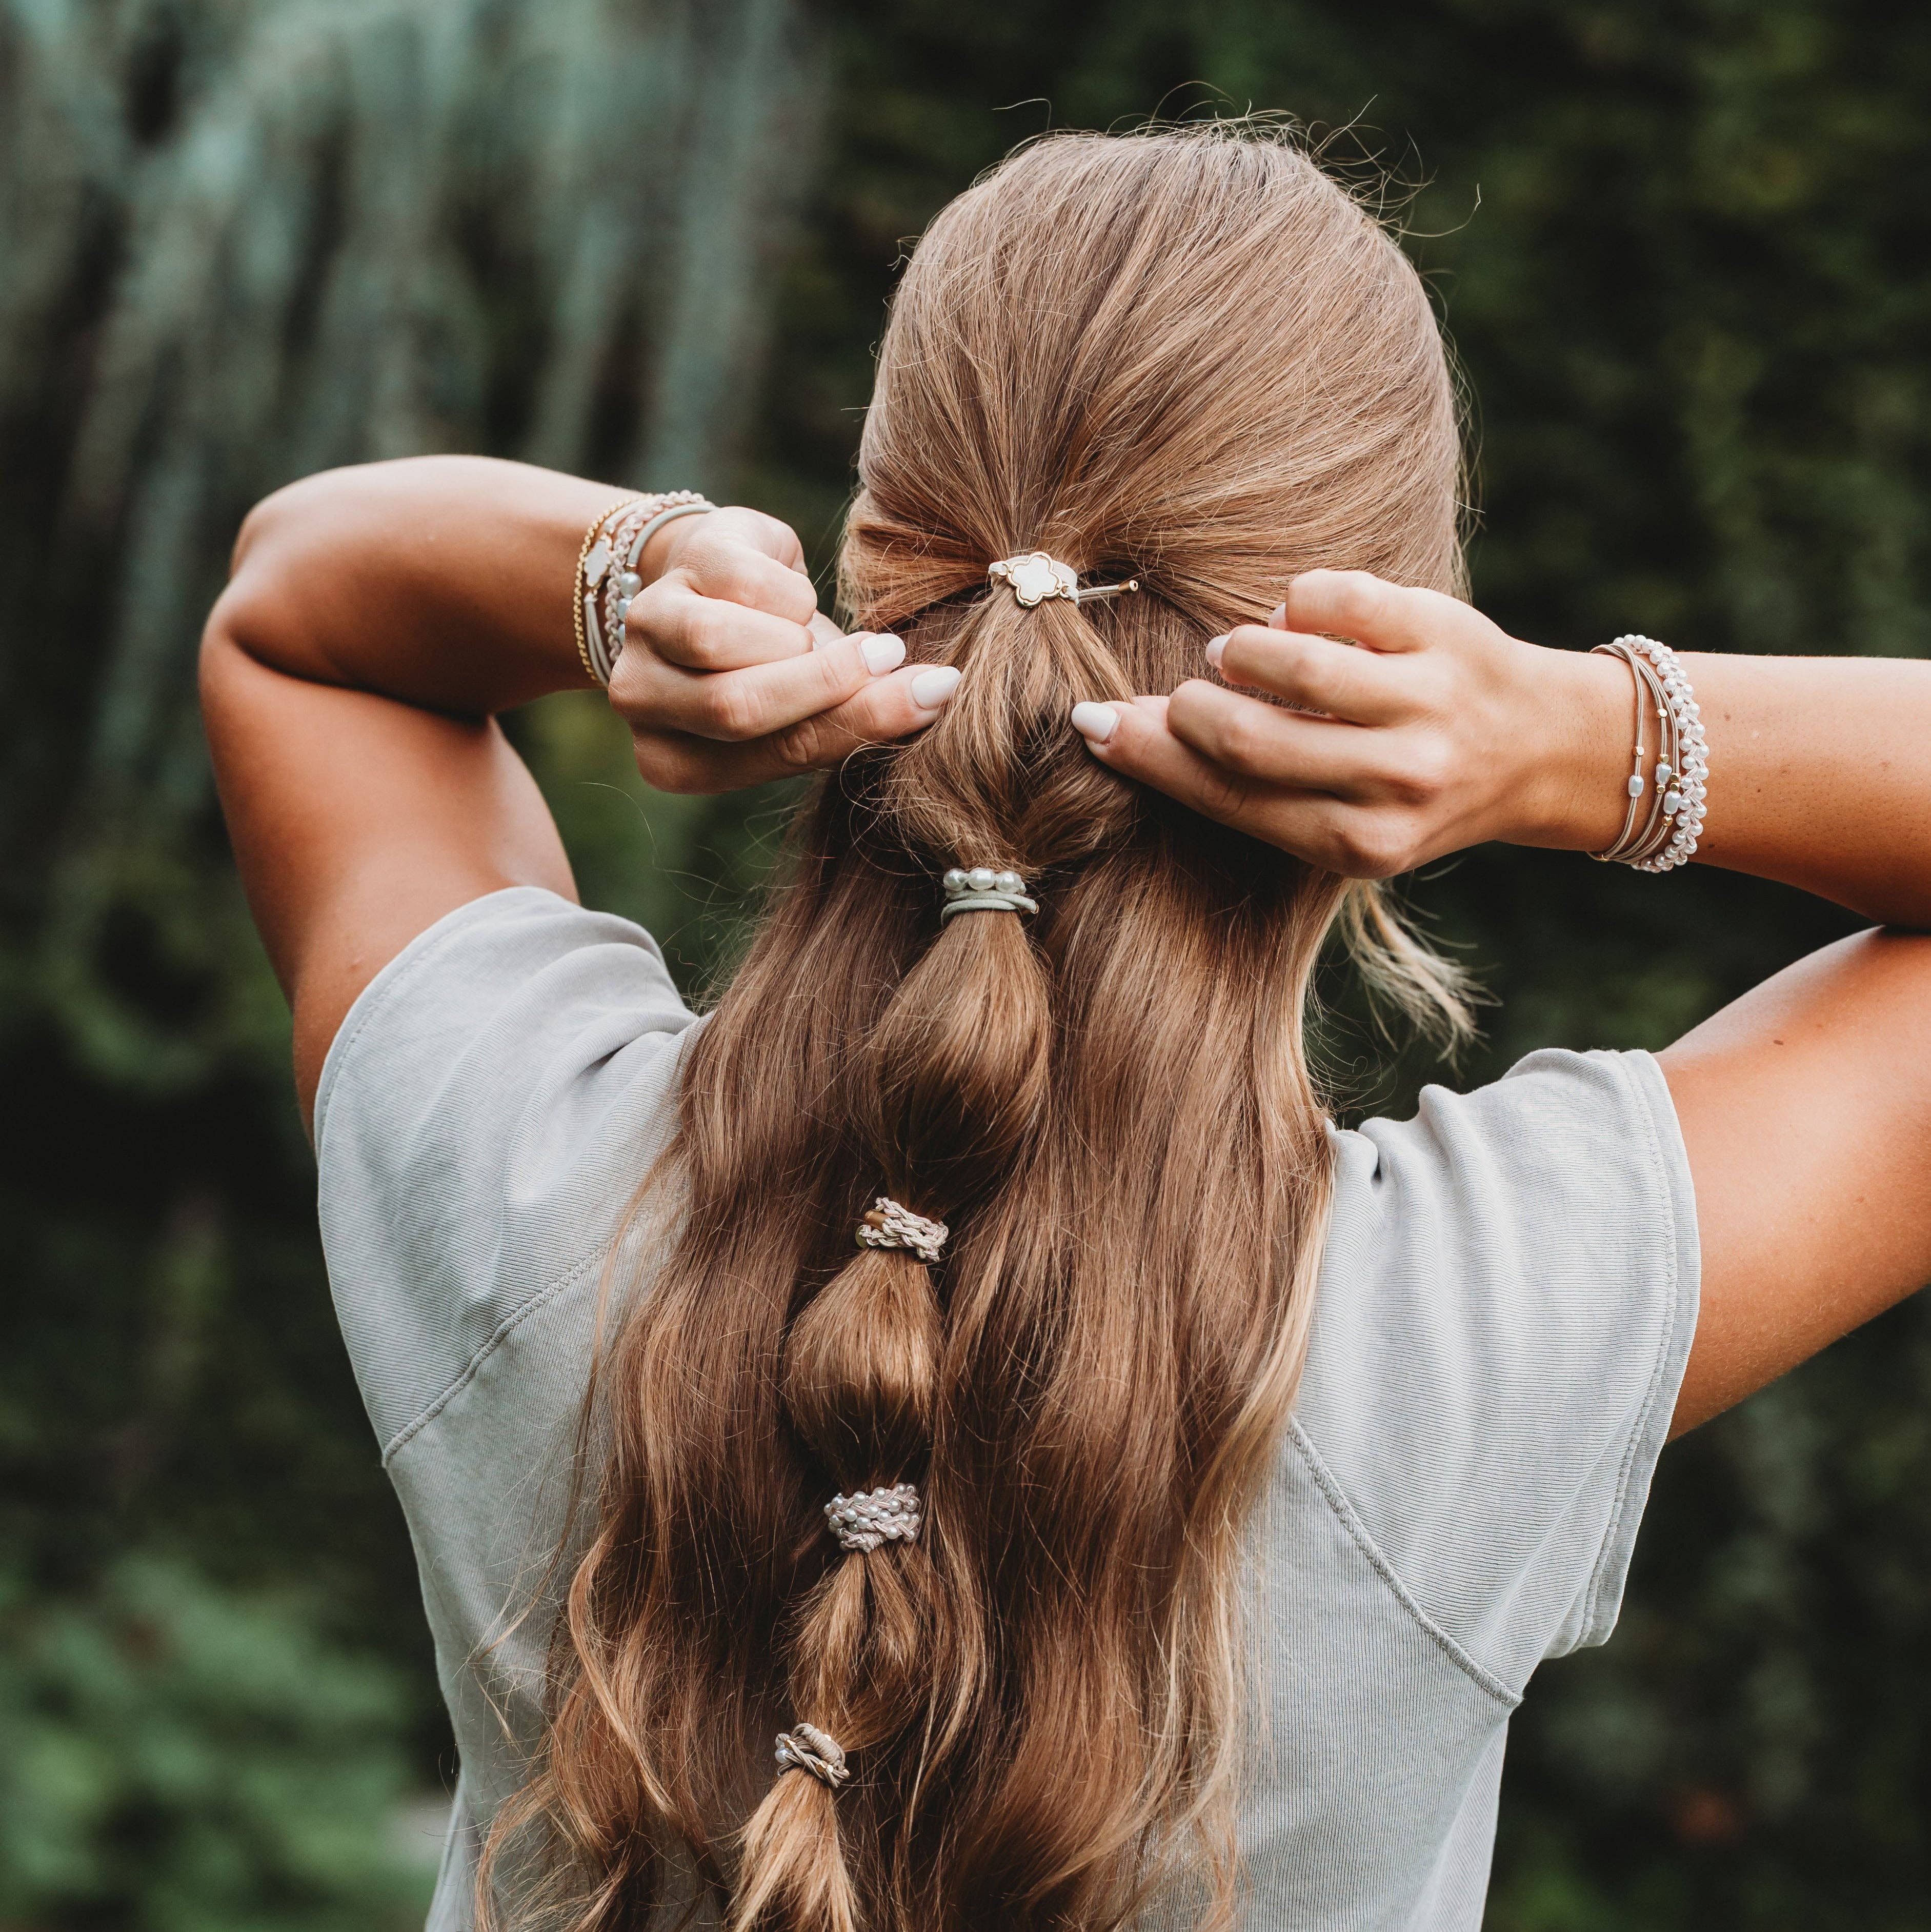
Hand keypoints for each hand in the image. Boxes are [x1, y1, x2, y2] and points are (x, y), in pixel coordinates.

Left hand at [610, 505, 959, 792]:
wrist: (730, 582)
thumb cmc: (780, 665)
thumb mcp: (810, 710)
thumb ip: (853, 717)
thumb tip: (939, 692)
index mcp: (672, 762)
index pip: (772, 753)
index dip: (855, 724)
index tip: (931, 694)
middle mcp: (640, 702)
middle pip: (736, 706)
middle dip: (826, 683)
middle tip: (892, 657)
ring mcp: (645, 628)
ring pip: (720, 643)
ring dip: (797, 636)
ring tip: (818, 635)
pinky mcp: (675, 564)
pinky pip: (742, 581)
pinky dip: (789, 589)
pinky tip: (792, 599)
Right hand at [1069, 569, 1626, 875]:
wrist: (1543, 752)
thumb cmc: (1411, 787)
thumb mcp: (1343, 820)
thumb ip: (1250, 785)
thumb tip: (1124, 729)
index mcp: (1361, 843)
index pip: (1230, 795)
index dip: (1149, 756)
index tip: (1093, 723)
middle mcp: (1399, 783)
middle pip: (1250, 736)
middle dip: (1189, 707)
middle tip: (1185, 692)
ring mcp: (1428, 706)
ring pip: (1291, 661)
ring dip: (1242, 651)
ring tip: (1237, 654)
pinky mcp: (1446, 633)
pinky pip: (1337, 598)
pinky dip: (1298, 601)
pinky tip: (1301, 620)